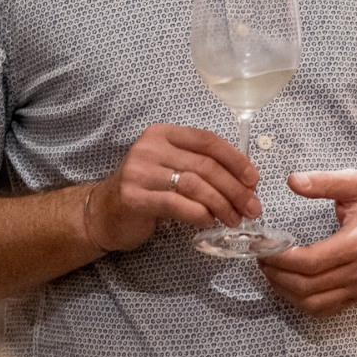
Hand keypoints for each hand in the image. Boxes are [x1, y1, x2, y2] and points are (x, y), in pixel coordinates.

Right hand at [85, 124, 260, 251]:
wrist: (103, 213)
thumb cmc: (145, 190)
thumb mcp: (171, 168)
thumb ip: (200, 167)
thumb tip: (245, 181)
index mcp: (163, 134)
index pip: (207, 141)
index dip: (235, 160)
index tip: (254, 179)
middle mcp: (150, 148)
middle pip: (205, 166)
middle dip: (234, 189)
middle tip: (252, 207)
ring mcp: (140, 171)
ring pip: (195, 185)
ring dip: (222, 204)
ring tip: (235, 219)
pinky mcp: (135, 197)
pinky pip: (178, 204)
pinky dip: (200, 214)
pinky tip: (209, 222)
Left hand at [260, 171, 356, 314]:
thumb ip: (324, 182)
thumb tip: (293, 181)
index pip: (314, 261)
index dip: (283, 259)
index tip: (266, 248)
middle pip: (308, 286)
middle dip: (278, 275)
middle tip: (262, 258)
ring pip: (313, 303)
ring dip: (285, 291)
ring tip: (271, 272)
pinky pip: (324, 309)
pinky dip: (301, 301)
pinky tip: (289, 284)